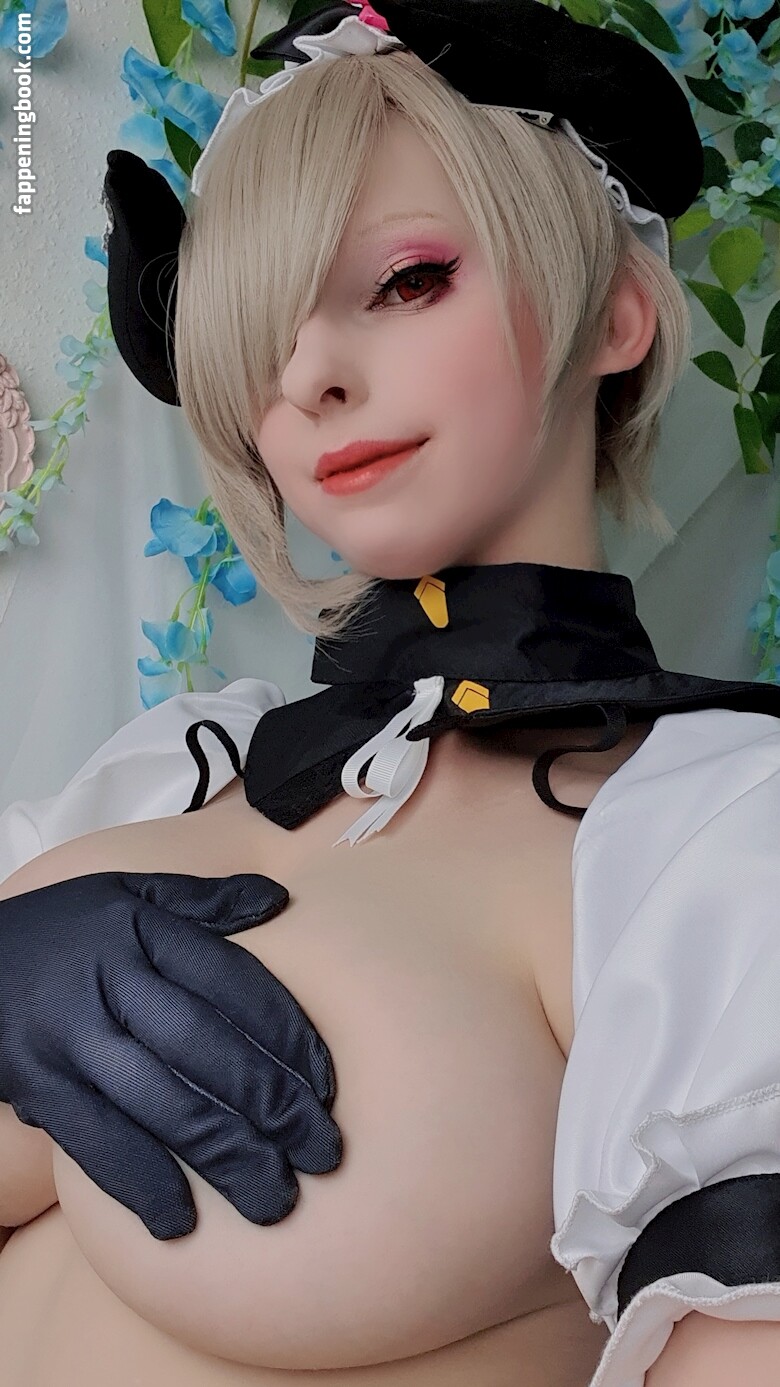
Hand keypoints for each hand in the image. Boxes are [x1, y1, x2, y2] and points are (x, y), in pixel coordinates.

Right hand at [0, 871, 342, 1238]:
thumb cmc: (65, 930)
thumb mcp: (127, 894)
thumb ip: (203, 900)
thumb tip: (279, 898)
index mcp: (143, 932)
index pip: (231, 981)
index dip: (285, 1033)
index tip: (328, 1084)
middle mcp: (111, 982)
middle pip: (205, 1047)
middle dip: (271, 1104)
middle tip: (323, 1152)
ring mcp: (71, 1037)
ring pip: (159, 1101)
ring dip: (224, 1155)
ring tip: (275, 1198)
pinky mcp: (37, 1084)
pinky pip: (94, 1139)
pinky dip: (138, 1182)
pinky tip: (181, 1221)